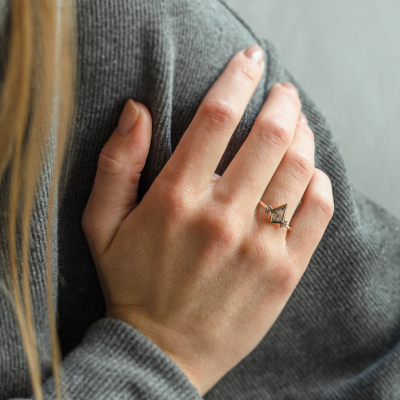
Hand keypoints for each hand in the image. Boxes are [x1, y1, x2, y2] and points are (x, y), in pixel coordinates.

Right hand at [82, 45, 333, 395]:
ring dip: (304, 132)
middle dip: (282, 101)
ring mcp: (258, 246)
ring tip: (298, 123)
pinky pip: (318, 210)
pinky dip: (319, 180)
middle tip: (282, 91)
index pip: (216, 118)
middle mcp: (221, 218)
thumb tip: (136, 110)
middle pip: (270, 136)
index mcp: (176, 200)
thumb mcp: (101, 225)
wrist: (163, 352)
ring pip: (299, 167)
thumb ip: (116, 163)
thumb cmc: (131, 285)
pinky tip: (309, 173)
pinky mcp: (284, 272)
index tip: (251, 60)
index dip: (237, 78)